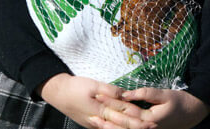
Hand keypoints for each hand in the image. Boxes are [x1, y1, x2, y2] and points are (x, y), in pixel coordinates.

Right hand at [38, 73, 156, 128]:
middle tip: (152, 127)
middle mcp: (98, 120)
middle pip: (121, 125)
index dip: (137, 117)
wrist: (58, 93)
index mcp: (100, 109)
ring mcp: (95, 124)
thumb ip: (110, 90)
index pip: (123, 114)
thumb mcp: (93, 85)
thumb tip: (125, 94)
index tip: (149, 119)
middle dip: (137, 127)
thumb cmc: (74, 87)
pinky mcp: (92, 124)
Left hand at [98, 88, 209, 128]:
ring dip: (108, 125)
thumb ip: (145, 94)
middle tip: (91, 106)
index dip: (111, 102)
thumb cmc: (179, 102)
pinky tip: (107, 125)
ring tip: (93, 118)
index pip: (125, 111)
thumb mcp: (164, 95)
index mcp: (149, 119)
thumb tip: (125, 94)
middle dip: (105, 115)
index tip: (98, 94)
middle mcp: (146, 128)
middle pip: (121, 124)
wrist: (191, 114)